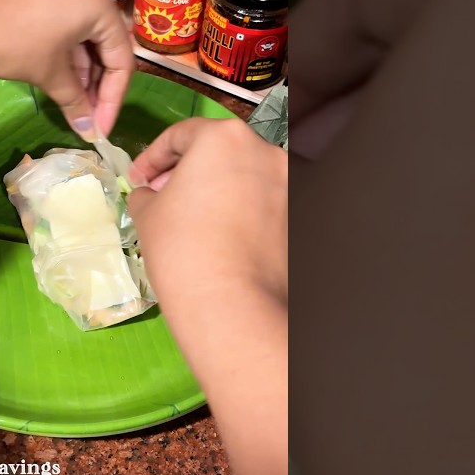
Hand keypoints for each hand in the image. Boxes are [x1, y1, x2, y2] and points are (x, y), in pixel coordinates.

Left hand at [0, 0, 134, 139]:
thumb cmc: (9, 38)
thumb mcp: (47, 73)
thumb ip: (75, 101)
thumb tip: (90, 132)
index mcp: (100, 4)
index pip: (121, 59)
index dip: (112, 100)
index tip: (101, 131)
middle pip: (105, 46)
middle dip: (97, 87)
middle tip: (87, 121)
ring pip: (84, 36)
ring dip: (80, 72)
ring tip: (72, 106)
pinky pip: (66, 24)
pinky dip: (65, 53)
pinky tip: (58, 80)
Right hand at [127, 117, 288, 474]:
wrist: (251, 335)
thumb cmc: (189, 274)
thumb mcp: (150, 227)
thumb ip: (151, 195)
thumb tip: (154, 192)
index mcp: (225, 141)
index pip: (182, 138)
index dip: (155, 164)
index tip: (142, 191)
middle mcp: (276, 155)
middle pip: (234, 159)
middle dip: (208, 185)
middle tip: (183, 222)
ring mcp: (310, 194)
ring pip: (268, 193)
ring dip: (243, 213)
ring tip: (219, 256)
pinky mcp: (333, 237)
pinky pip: (295, 228)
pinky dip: (277, 243)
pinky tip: (259, 276)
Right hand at [128, 117, 286, 308]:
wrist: (230, 303)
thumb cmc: (181, 247)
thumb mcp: (147, 214)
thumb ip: (146, 192)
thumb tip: (149, 193)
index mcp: (223, 137)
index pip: (180, 134)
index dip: (151, 157)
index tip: (137, 179)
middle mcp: (264, 151)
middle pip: (218, 151)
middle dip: (187, 169)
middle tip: (161, 195)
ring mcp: (287, 184)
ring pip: (243, 175)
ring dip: (215, 187)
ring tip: (190, 216)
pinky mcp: (297, 216)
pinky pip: (261, 201)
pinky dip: (239, 207)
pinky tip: (218, 233)